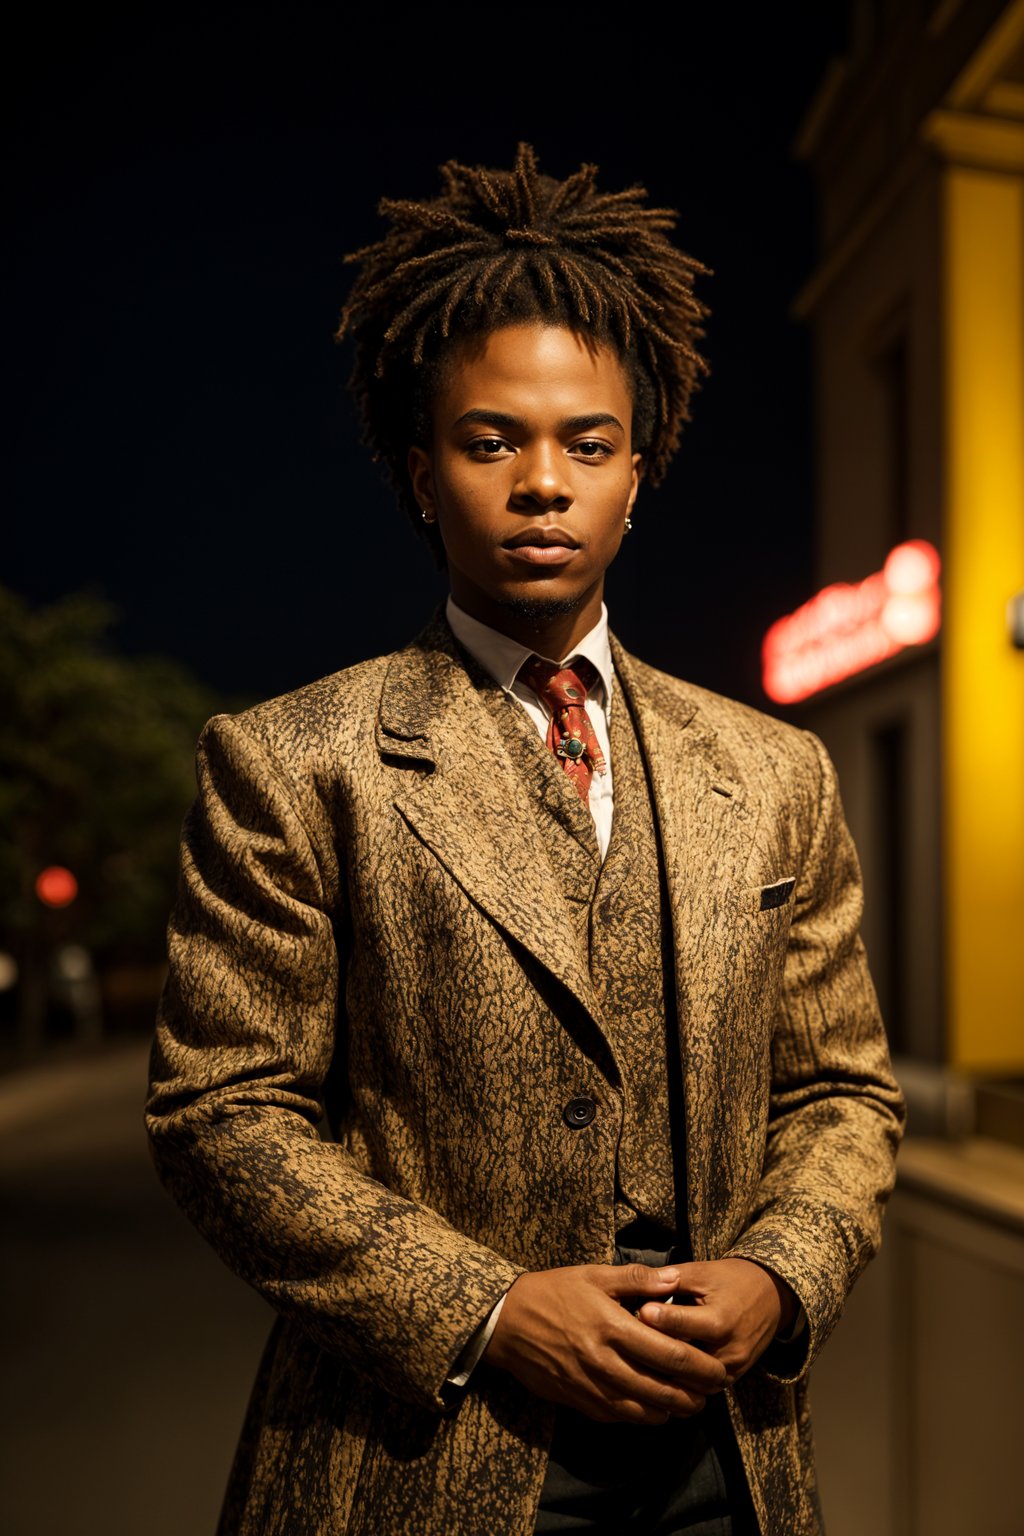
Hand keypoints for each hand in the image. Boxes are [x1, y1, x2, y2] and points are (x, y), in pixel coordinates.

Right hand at [483, 1263, 728, 1423]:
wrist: (506, 1322)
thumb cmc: (553, 1292)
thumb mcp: (593, 1275)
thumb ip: (636, 1279)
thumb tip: (674, 1279)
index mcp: (613, 1326)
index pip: (670, 1353)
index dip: (701, 1366)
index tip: (719, 1369)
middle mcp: (604, 1361)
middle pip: (662, 1389)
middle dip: (694, 1395)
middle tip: (713, 1392)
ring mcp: (590, 1386)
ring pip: (642, 1410)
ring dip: (671, 1411)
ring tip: (690, 1404)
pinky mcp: (578, 1401)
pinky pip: (617, 1416)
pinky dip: (641, 1416)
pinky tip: (654, 1410)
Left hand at [637, 1258, 797, 1382]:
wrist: (771, 1297)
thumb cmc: (730, 1280)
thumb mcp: (703, 1271)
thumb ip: (672, 1278)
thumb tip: (640, 1284)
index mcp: (723, 1319)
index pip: (684, 1323)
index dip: (658, 1318)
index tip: (635, 1313)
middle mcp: (729, 1350)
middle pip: (684, 1360)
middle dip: (653, 1352)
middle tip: (625, 1342)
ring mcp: (731, 1370)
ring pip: (689, 1382)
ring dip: (662, 1374)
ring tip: (633, 1362)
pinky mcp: (731, 1381)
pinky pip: (699, 1389)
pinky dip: (677, 1384)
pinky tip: (652, 1376)